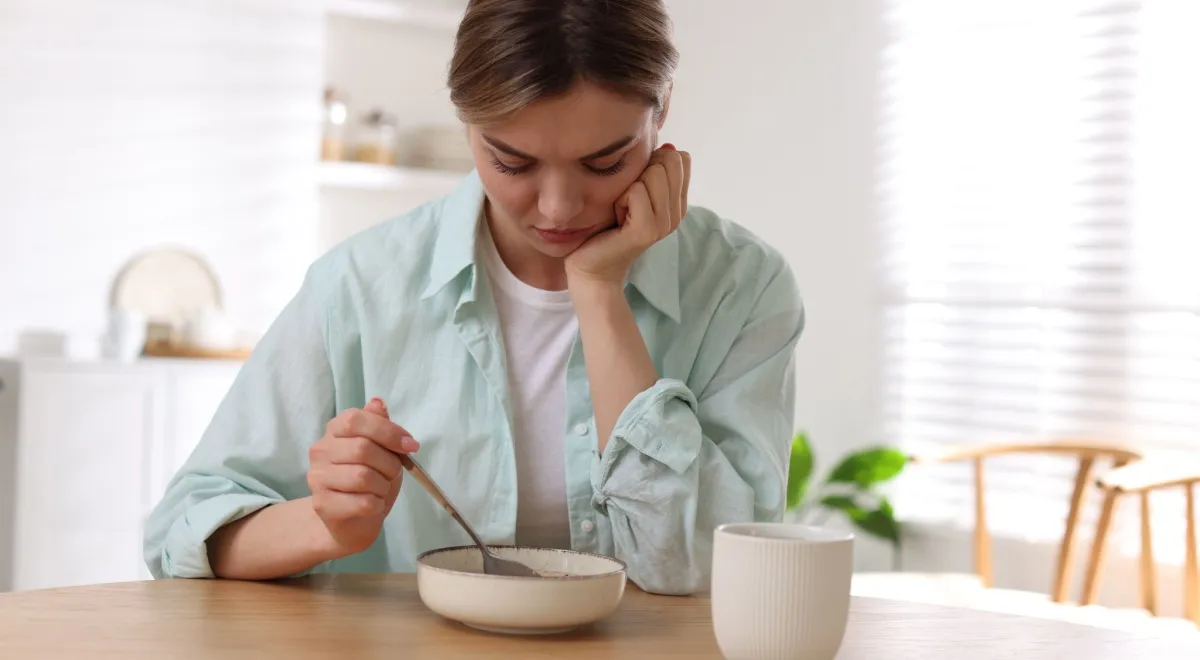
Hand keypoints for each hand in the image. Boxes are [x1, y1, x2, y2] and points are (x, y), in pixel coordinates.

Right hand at [307, 397, 417, 556]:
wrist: (352, 520)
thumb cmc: (369, 480)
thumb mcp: (381, 449)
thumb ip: (379, 425)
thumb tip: (377, 403)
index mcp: (334, 430)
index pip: (356, 420)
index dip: (388, 432)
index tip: (410, 446)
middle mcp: (320, 451)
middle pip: (362, 449)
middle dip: (389, 463)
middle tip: (394, 473)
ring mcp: (317, 478)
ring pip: (362, 477)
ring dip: (383, 486)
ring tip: (381, 490)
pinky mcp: (322, 505)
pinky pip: (361, 502)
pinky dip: (377, 504)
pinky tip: (374, 504)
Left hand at [565, 144, 691, 286]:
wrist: (592, 266)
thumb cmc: (607, 226)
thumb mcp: (634, 191)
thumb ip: (652, 169)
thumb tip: (667, 144)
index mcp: (678, 202)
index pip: (681, 159)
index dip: (654, 161)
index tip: (637, 186)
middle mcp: (677, 214)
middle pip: (669, 161)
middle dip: (641, 172)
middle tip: (627, 200)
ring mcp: (664, 224)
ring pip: (653, 173)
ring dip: (629, 186)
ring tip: (622, 209)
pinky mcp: (646, 231)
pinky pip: (636, 191)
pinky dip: (620, 199)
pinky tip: (616, 217)